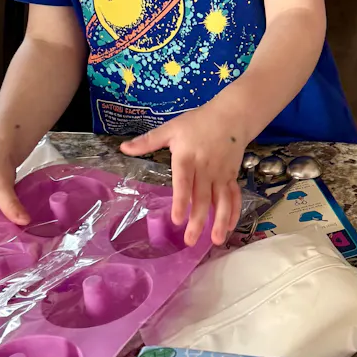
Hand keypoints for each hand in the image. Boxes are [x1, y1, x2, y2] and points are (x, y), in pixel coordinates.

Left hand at [121, 103, 244, 245]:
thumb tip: (123, 148)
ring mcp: (221, 174)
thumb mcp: (171, 128)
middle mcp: (205, 168)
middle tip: (190, 241)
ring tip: (217, 240)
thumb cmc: (197, 122)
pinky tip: (230, 227)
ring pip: (221, 200)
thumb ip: (148, 141)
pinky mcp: (232, 176)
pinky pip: (234, 196)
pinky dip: (234, 212)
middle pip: (202, 197)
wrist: (231, 116)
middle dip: (198, 220)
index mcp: (187, 157)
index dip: (181, 201)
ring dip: (220, 221)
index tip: (176, 219)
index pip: (183, 182)